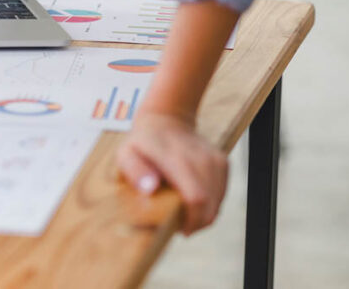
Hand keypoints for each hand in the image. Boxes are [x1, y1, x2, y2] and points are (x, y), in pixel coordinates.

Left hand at [116, 112, 228, 234]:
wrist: (167, 119)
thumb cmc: (142, 142)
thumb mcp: (126, 153)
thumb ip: (135, 171)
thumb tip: (150, 189)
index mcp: (176, 159)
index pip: (196, 198)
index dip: (190, 221)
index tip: (179, 229)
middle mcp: (201, 159)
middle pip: (209, 206)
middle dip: (196, 223)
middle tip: (179, 225)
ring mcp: (215, 160)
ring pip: (217, 202)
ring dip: (203, 215)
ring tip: (183, 212)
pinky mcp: (222, 163)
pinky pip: (221, 194)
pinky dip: (210, 203)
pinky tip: (193, 200)